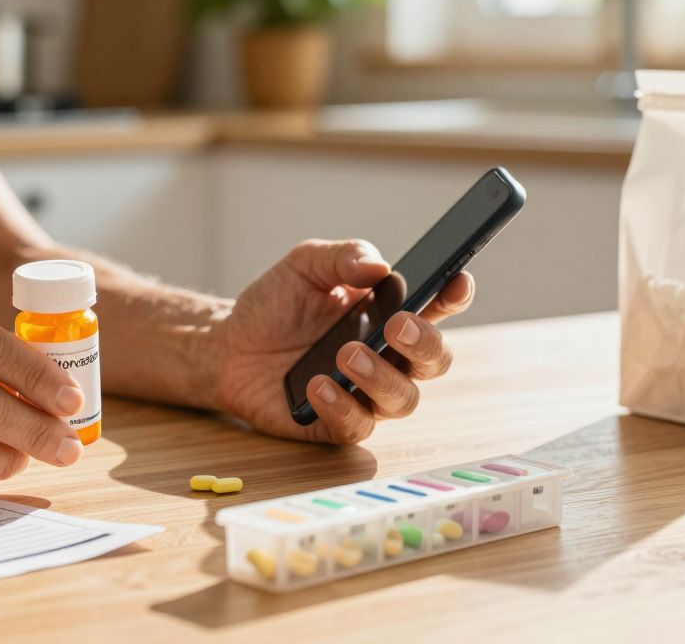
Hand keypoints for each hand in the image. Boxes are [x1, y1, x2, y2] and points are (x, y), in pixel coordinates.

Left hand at [212, 239, 473, 443]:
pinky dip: (342, 406)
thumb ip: (342, 258)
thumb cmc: (276, 305)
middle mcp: (389, 356)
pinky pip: (357, 425)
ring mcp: (366, 393)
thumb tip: (377, 266)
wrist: (229, 346)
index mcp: (390, 313)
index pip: (437, 306)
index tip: (455, 282)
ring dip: (380, 377)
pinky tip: (317, 384)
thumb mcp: (304, 266)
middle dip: (424, 343)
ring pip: (403, 399)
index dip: (454, 295)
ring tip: (345, 354)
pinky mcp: (337, 424)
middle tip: (395, 325)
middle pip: (434, 359)